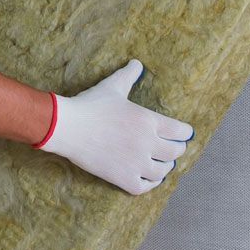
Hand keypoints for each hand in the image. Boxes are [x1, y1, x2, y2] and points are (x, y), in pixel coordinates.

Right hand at [36, 59, 194, 194]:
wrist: (66, 126)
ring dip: (164, 167)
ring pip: (163, 172)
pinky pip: (146, 187)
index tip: (182, 133)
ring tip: (161, 163)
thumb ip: (129, 75)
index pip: (181, 132)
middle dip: (175, 149)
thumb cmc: (90, 105)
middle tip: (171, 147)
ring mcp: (136, 163)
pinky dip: (150, 184)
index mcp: (148, 121)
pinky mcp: (123, 178)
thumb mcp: (113, 87)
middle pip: (175, 152)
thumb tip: (137, 63)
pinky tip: (147, 178)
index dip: (184, 132)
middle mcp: (147, 143)